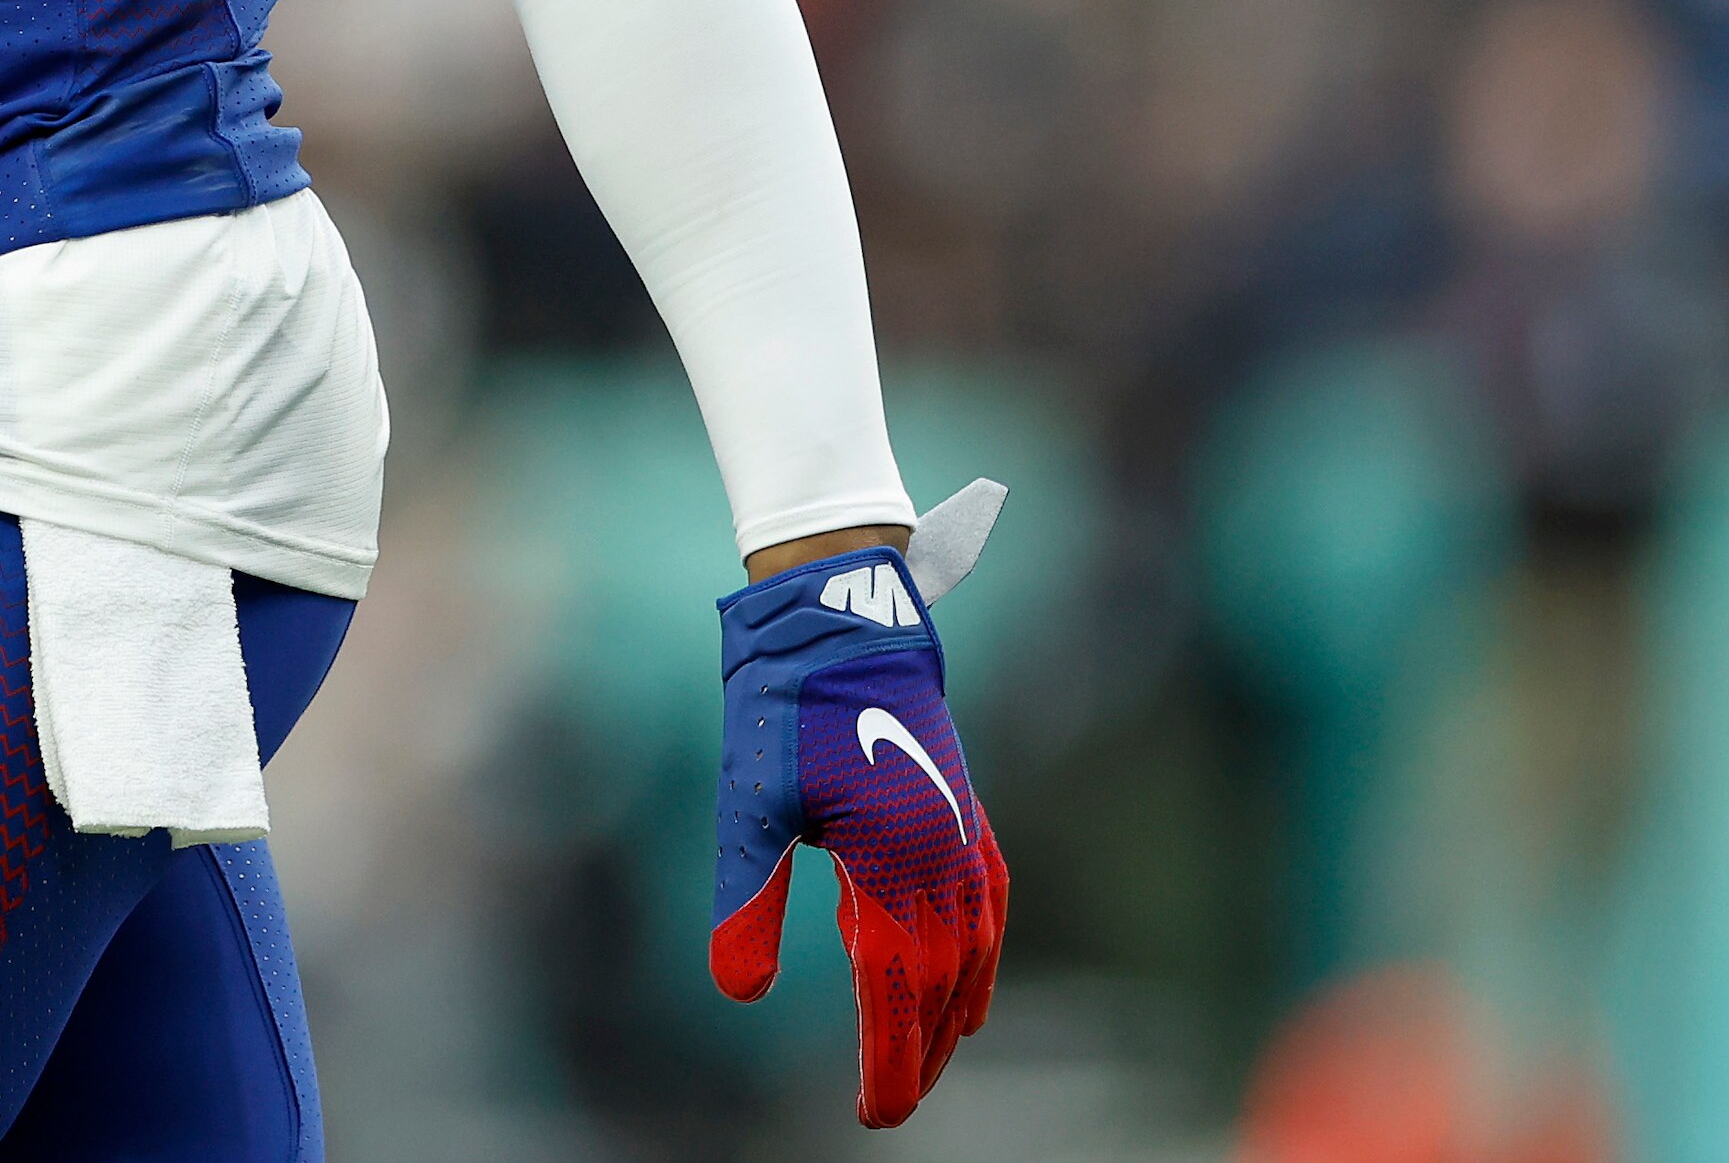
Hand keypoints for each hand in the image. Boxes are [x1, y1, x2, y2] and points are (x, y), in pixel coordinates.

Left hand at [710, 539, 1008, 1128]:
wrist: (843, 615)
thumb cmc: (786, 706)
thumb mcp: (749, 802)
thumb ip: (747, 899)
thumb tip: (739, 993)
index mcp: (892, 862)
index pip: (895, 989)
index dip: (888, 1059)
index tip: (875, 1115)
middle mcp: (941, 855)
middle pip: (941, 981)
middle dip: (920, 1049)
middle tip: (894, 1103)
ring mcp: (961, 830)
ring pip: (973, 946)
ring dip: (954, 1008)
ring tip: (932, 1057)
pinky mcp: (964, 805)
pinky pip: (990, 899)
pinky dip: (983, 948)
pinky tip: (971, 976)